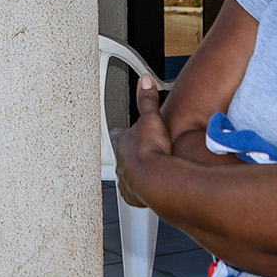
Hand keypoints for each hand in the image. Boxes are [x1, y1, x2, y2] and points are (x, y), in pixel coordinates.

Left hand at [114, 76, 172, 209]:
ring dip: (140, 174)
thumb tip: (145, 80)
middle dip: (138, 156)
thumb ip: (147, 99)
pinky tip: (150, 189)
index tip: (148, 137)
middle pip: (128, 156)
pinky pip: (135, 193)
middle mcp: (121, 162)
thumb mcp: (151, 117)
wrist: (155, 180)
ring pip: (130, 175)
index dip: (138, 136)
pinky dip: (141, 191)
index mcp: (124, 142)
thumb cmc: (152, 150)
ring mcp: (126, 180)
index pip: (128, 136)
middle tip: (153, 155)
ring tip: (154, 172)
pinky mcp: (133, 196)